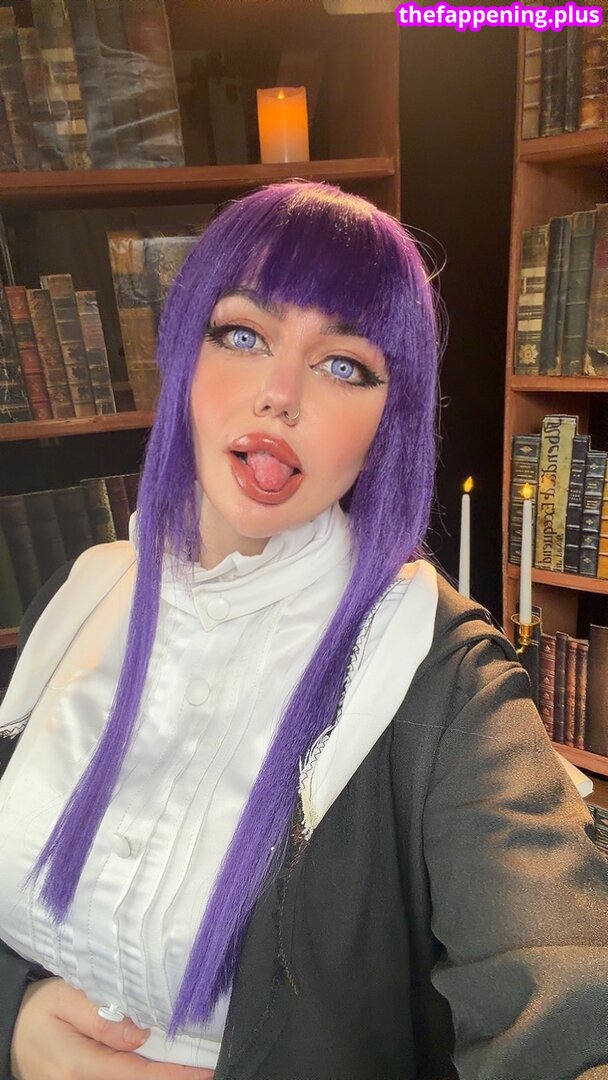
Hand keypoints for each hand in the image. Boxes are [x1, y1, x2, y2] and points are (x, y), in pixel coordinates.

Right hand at [11, 976, 215, 1079]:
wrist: (10, 1031)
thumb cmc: (38, 1010)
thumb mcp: (64, 998)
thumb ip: (101, 1016)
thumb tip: (141, 1033)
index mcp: (78, 1064)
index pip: (136, 1074)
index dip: (173, 1075)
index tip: (203, 1072)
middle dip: (171, 1077)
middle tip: (205, 1067)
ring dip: (157, 1076)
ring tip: (188, 1066)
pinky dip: (141, 1075)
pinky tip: (159, 1065)